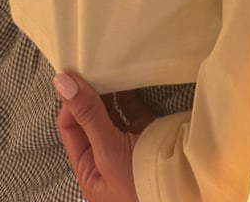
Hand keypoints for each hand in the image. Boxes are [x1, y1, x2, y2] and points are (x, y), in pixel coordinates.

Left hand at [54, 71, 159, 201]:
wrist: (187, 186)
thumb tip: (62, 82)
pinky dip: (129, 90)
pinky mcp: (147, 132)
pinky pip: (133, 106)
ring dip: (108, 89)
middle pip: (90, 116)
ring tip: (106, 63)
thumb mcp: (108, 152)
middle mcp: (106, 156)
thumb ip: (87, 116)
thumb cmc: (140, 184)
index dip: (70, 101)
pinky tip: (126, 73)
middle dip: (89, 91)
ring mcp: (128, 143)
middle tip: (89, 62)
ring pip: (111, 110)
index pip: (70, 127)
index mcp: (89, 169)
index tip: (74, 73)